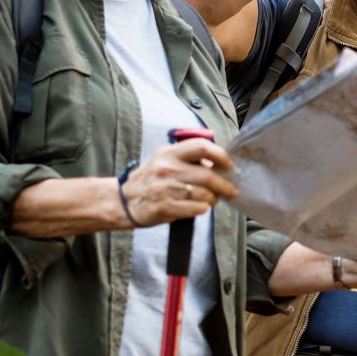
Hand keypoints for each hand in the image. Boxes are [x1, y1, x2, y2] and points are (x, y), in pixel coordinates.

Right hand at [119, 137, 237, 226]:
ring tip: (213, 199)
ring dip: (214, 198)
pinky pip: (196, 208)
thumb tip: (217, 161)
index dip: (220, 155)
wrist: (125, 201)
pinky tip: (201, 206)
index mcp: (169, 153)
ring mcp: (166, 189)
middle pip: (207, 174)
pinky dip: (203, 208)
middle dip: (224, 184)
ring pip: (204, 194)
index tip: (229, 165)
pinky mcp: (166, 207)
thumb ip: (188, 157)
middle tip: (231, 190)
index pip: (201, 147)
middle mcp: (167, 169)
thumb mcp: (164, 159)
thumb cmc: (150, 180)